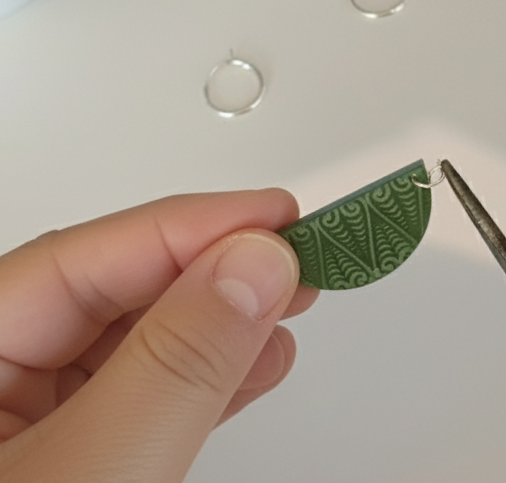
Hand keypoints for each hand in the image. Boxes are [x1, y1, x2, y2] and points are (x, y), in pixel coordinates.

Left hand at [0, 189, 318, 481]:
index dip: (192, 228)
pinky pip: (152, 394)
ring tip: (293, 296)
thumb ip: (172, 364)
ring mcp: (34, 427)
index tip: (278, 220)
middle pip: (117, 290)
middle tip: (298, 248)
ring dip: (229, 317)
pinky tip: (260, 356)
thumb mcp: (92, 469)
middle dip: (220, 267)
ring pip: (143, 340)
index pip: (82, 260)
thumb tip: (252, 265)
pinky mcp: (80, 459)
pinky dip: (216, 373)